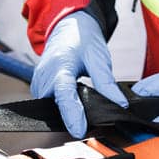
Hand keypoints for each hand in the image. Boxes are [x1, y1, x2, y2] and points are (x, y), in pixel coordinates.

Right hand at [30, 11, 126, 137]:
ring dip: (68, 111)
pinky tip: (74, 100)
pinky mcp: (38, 88)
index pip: (64, 94)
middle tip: (95, 118)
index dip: (72, 114)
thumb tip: (120, 104)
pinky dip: (63, 105)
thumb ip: (107, 82)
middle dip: (73, 116)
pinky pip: (50, 104)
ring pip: (52, 108)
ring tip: (84, 104)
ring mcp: (38, 83)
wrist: (67, 27)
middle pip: (57, 105)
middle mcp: (44, 76)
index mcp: (60, 66)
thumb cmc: (81, 39)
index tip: (79, 131)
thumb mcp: (98, 57)